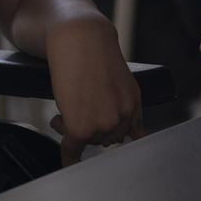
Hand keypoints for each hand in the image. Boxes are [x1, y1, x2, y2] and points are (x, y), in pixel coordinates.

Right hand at [44, 16, 144, 164]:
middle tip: (75, 108)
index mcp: (134, 104)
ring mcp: (103, 123)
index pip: (128, 132)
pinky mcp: (81, 127)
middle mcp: (123, 116)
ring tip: (66, 108)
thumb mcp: (121, 81)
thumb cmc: (94, 54)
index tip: (107, 139)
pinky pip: (72, 149)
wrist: (78, 38)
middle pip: (106, 137)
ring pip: (88, 140)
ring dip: (75, 130)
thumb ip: (125, 106)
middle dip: (91, 126)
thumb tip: (135, 134)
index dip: (111, 132)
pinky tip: (67, 162)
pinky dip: (69, 158)